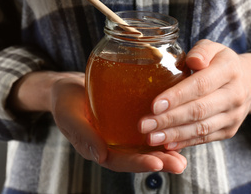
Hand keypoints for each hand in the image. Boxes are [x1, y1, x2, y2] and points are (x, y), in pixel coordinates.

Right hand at [8, 71, 186, 173]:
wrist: (71, 86)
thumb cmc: (66, 102)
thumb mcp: (68, 117)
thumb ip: (82, 135)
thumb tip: (100, 156)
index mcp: (101, 149)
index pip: (121, 161)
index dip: (138, 163)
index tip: (156, 163)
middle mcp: (117, 144)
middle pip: (140, 155)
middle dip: (161, 161)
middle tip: (179, 163)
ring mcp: (126, 132)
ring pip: (149, 142)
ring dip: (167, 147)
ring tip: (185, 152)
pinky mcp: (133, 117)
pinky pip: (151, 124)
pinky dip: (165, 125)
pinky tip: (180, 121)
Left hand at [139, 39, 250, 149]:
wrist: (247, 82)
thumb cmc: (218, 62)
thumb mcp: (212, 48)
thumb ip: (201, 51)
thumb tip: (193, 61)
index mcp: (229, 70)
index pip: (201, 85)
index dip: (177, 96)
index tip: (154, 105)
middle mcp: (235, 94)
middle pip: (199, 110)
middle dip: (169, 119)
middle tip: (144, 125)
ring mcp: (234, 115)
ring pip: (201, 128)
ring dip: (174, 134)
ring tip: (150, 137)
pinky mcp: (229, 131)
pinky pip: (205, 138)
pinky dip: (185, 142)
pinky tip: (166, 144)